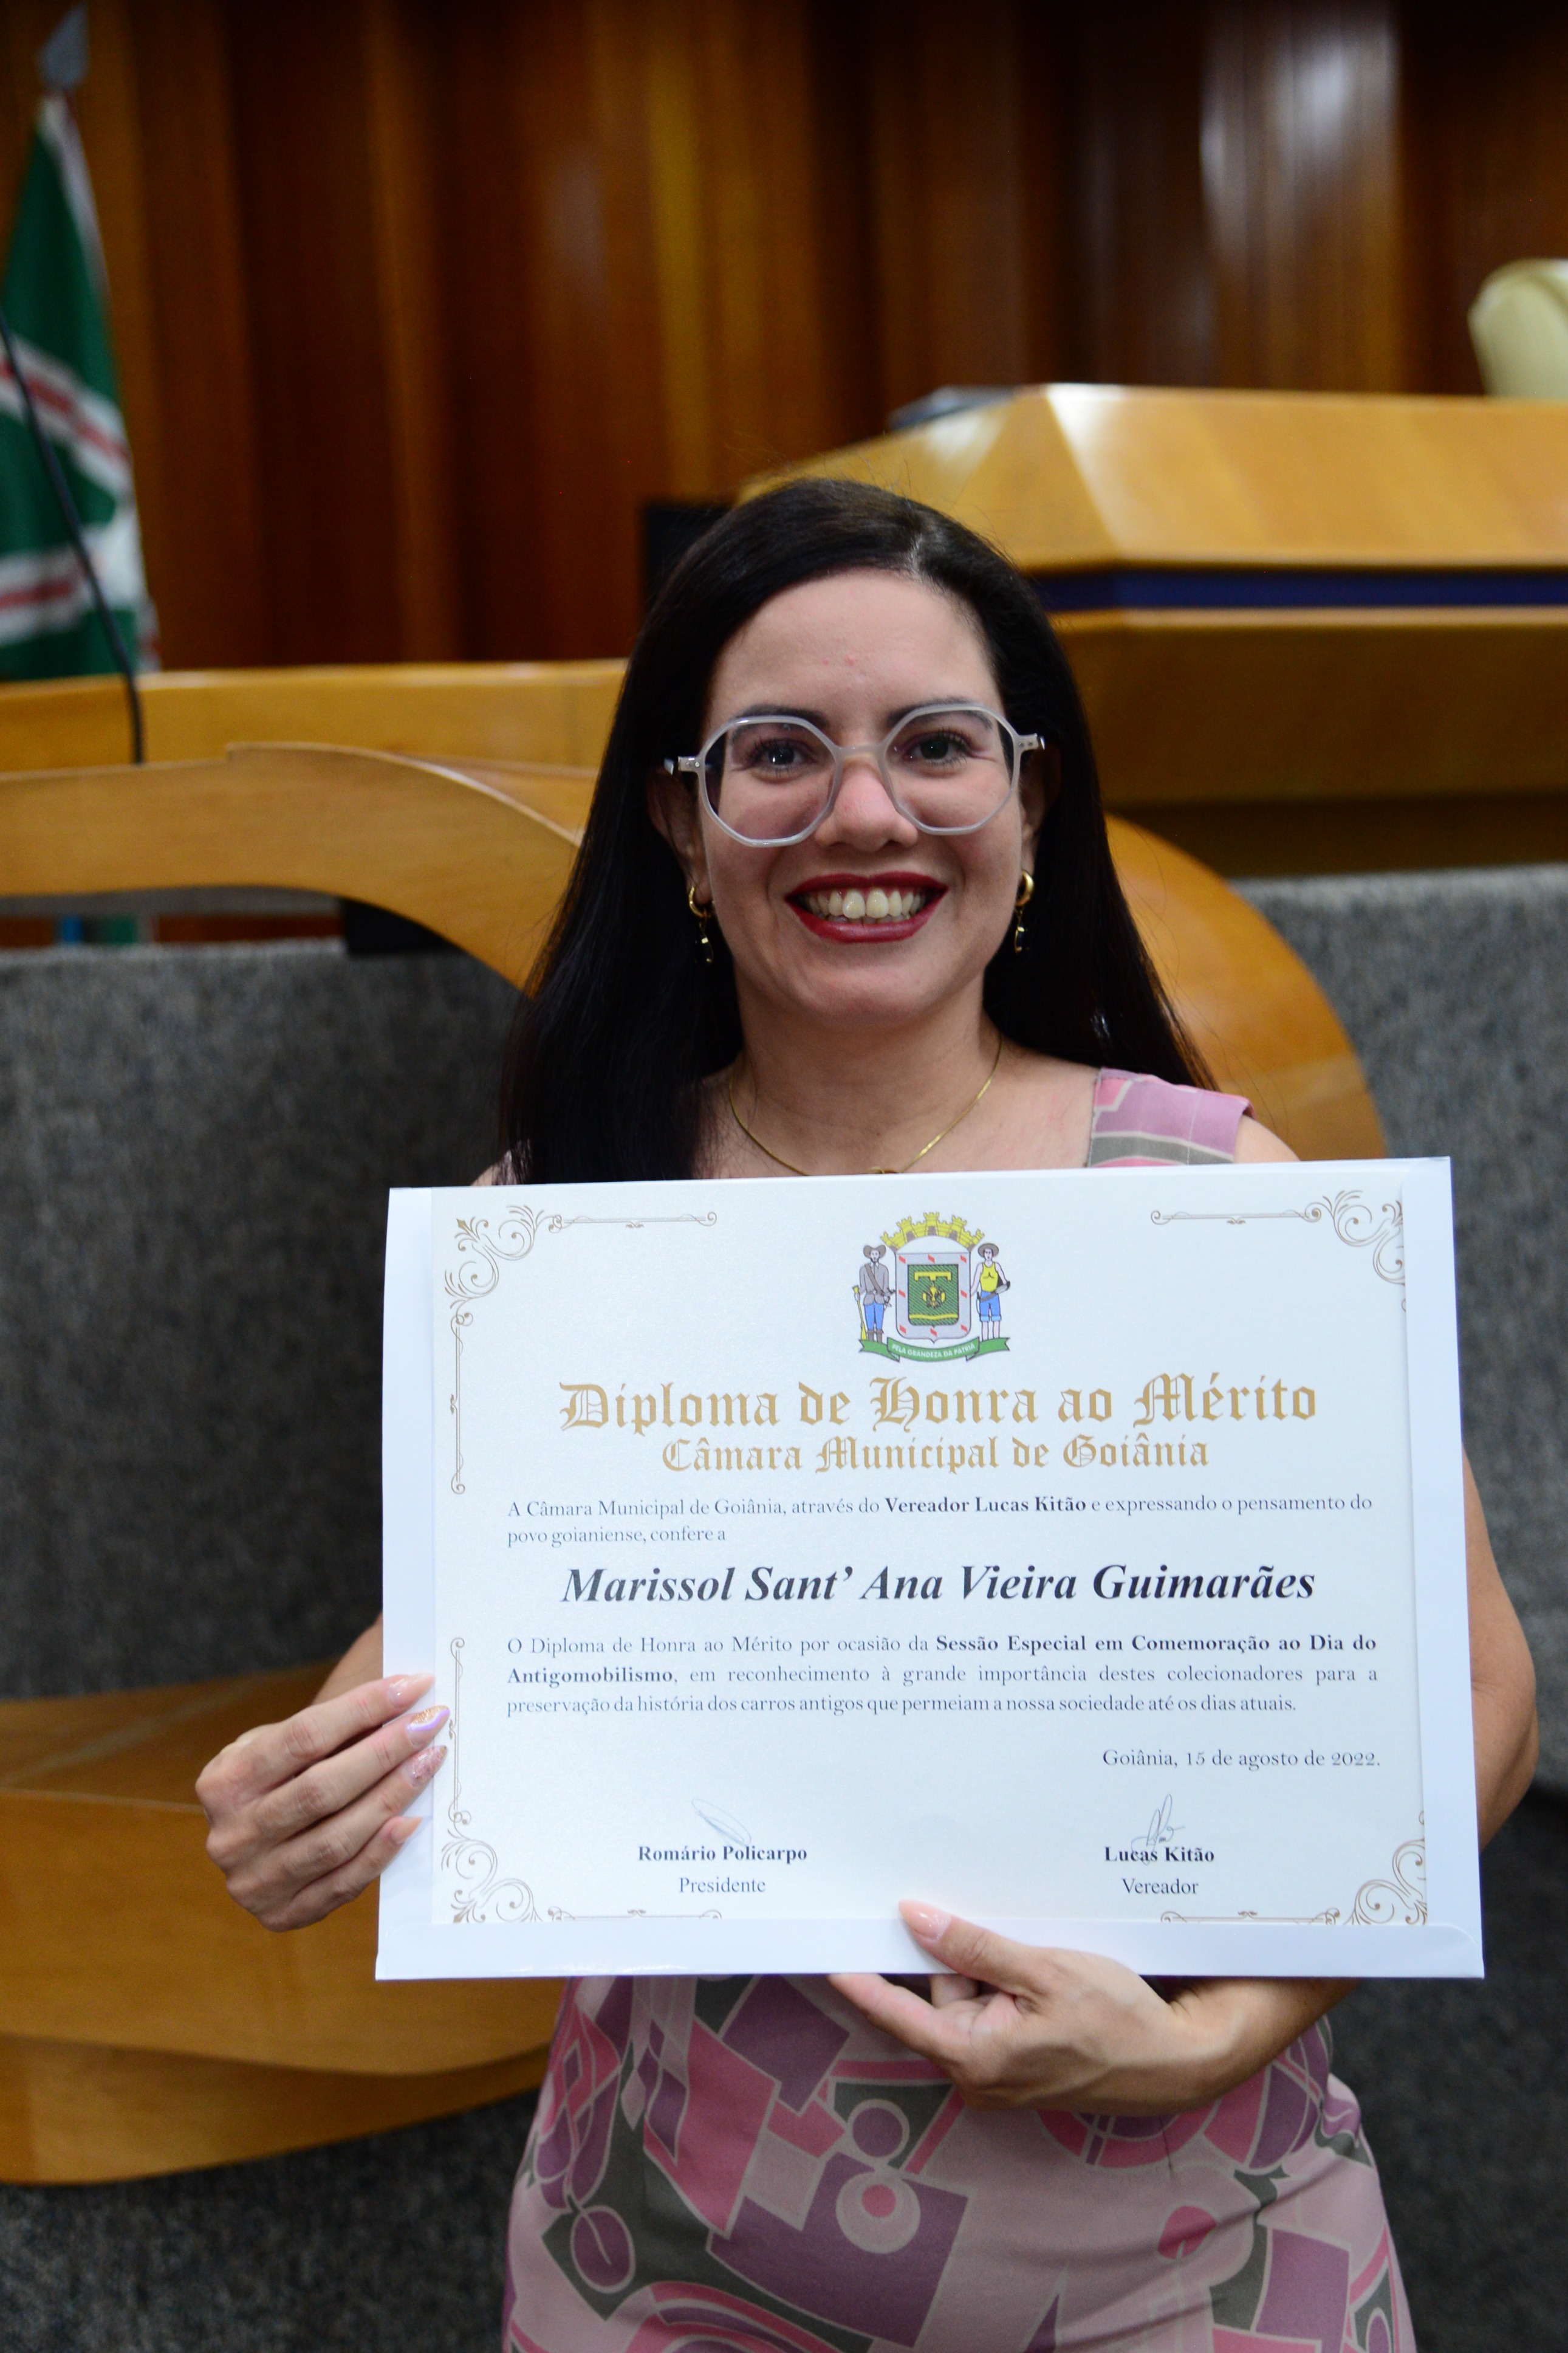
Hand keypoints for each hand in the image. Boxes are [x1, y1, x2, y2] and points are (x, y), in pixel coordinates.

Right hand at [196, 1673, 445, 1930]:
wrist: (249, 1844)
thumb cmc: (275, 1780)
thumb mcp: (276, 1747)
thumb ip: (327, 1730)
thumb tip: (403, 1697)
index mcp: (224, 1782)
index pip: (304, 1737)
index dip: (363, 1708)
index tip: (412, 1686)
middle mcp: (233, 1835)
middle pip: (322, 1789)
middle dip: (385, 1752)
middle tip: (430, 1724)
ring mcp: (254, 1882)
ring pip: (336, 1839)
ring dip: (392, 1797)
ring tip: (429, 1763)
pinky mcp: (282, 1915)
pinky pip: (343, 1883)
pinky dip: (381, 1851)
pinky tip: (412, 1820)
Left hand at [830, 1903, 1347, 2114]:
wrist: (1176, 2059)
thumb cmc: (1117, 2019)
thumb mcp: (1044, 1969)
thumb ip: (975, 1946)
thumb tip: (915, 1919)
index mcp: (975, 2058)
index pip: (899, 2012)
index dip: (861, 1981)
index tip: (825, 1955)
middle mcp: (978, 2075)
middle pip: (940, 1996)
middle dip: (963, 1960)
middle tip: (1012, 1943)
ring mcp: (998, 2074)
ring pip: (968, 2001)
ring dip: (992, 1971)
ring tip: (1043, 1963)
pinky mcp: (1018, 2065)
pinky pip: (992, 2014)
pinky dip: (1007, 1987)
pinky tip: (1044, 1978)